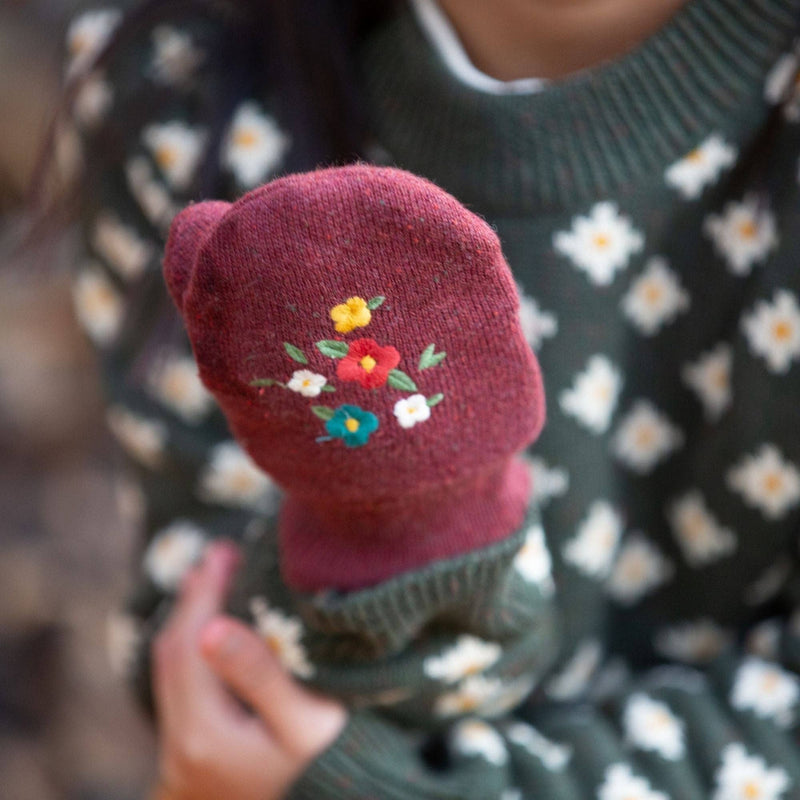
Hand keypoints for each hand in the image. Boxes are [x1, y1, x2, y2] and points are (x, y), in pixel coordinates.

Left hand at [151, 542, 346, 799]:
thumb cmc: (320, 772)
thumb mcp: (306, 724)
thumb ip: (261, 675)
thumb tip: (212, 624)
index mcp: (206, 729)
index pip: (191, 644)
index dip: (204, 593)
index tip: (224, 553)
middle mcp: (181, 738)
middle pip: (174, 651)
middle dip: (195, 597)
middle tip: (221, 554)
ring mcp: (180, 746)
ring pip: (172, 666)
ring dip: (190, 616)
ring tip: (213, 576)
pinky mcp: (189, 746)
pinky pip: (180, 681)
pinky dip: (192, 643)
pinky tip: (211, 624)